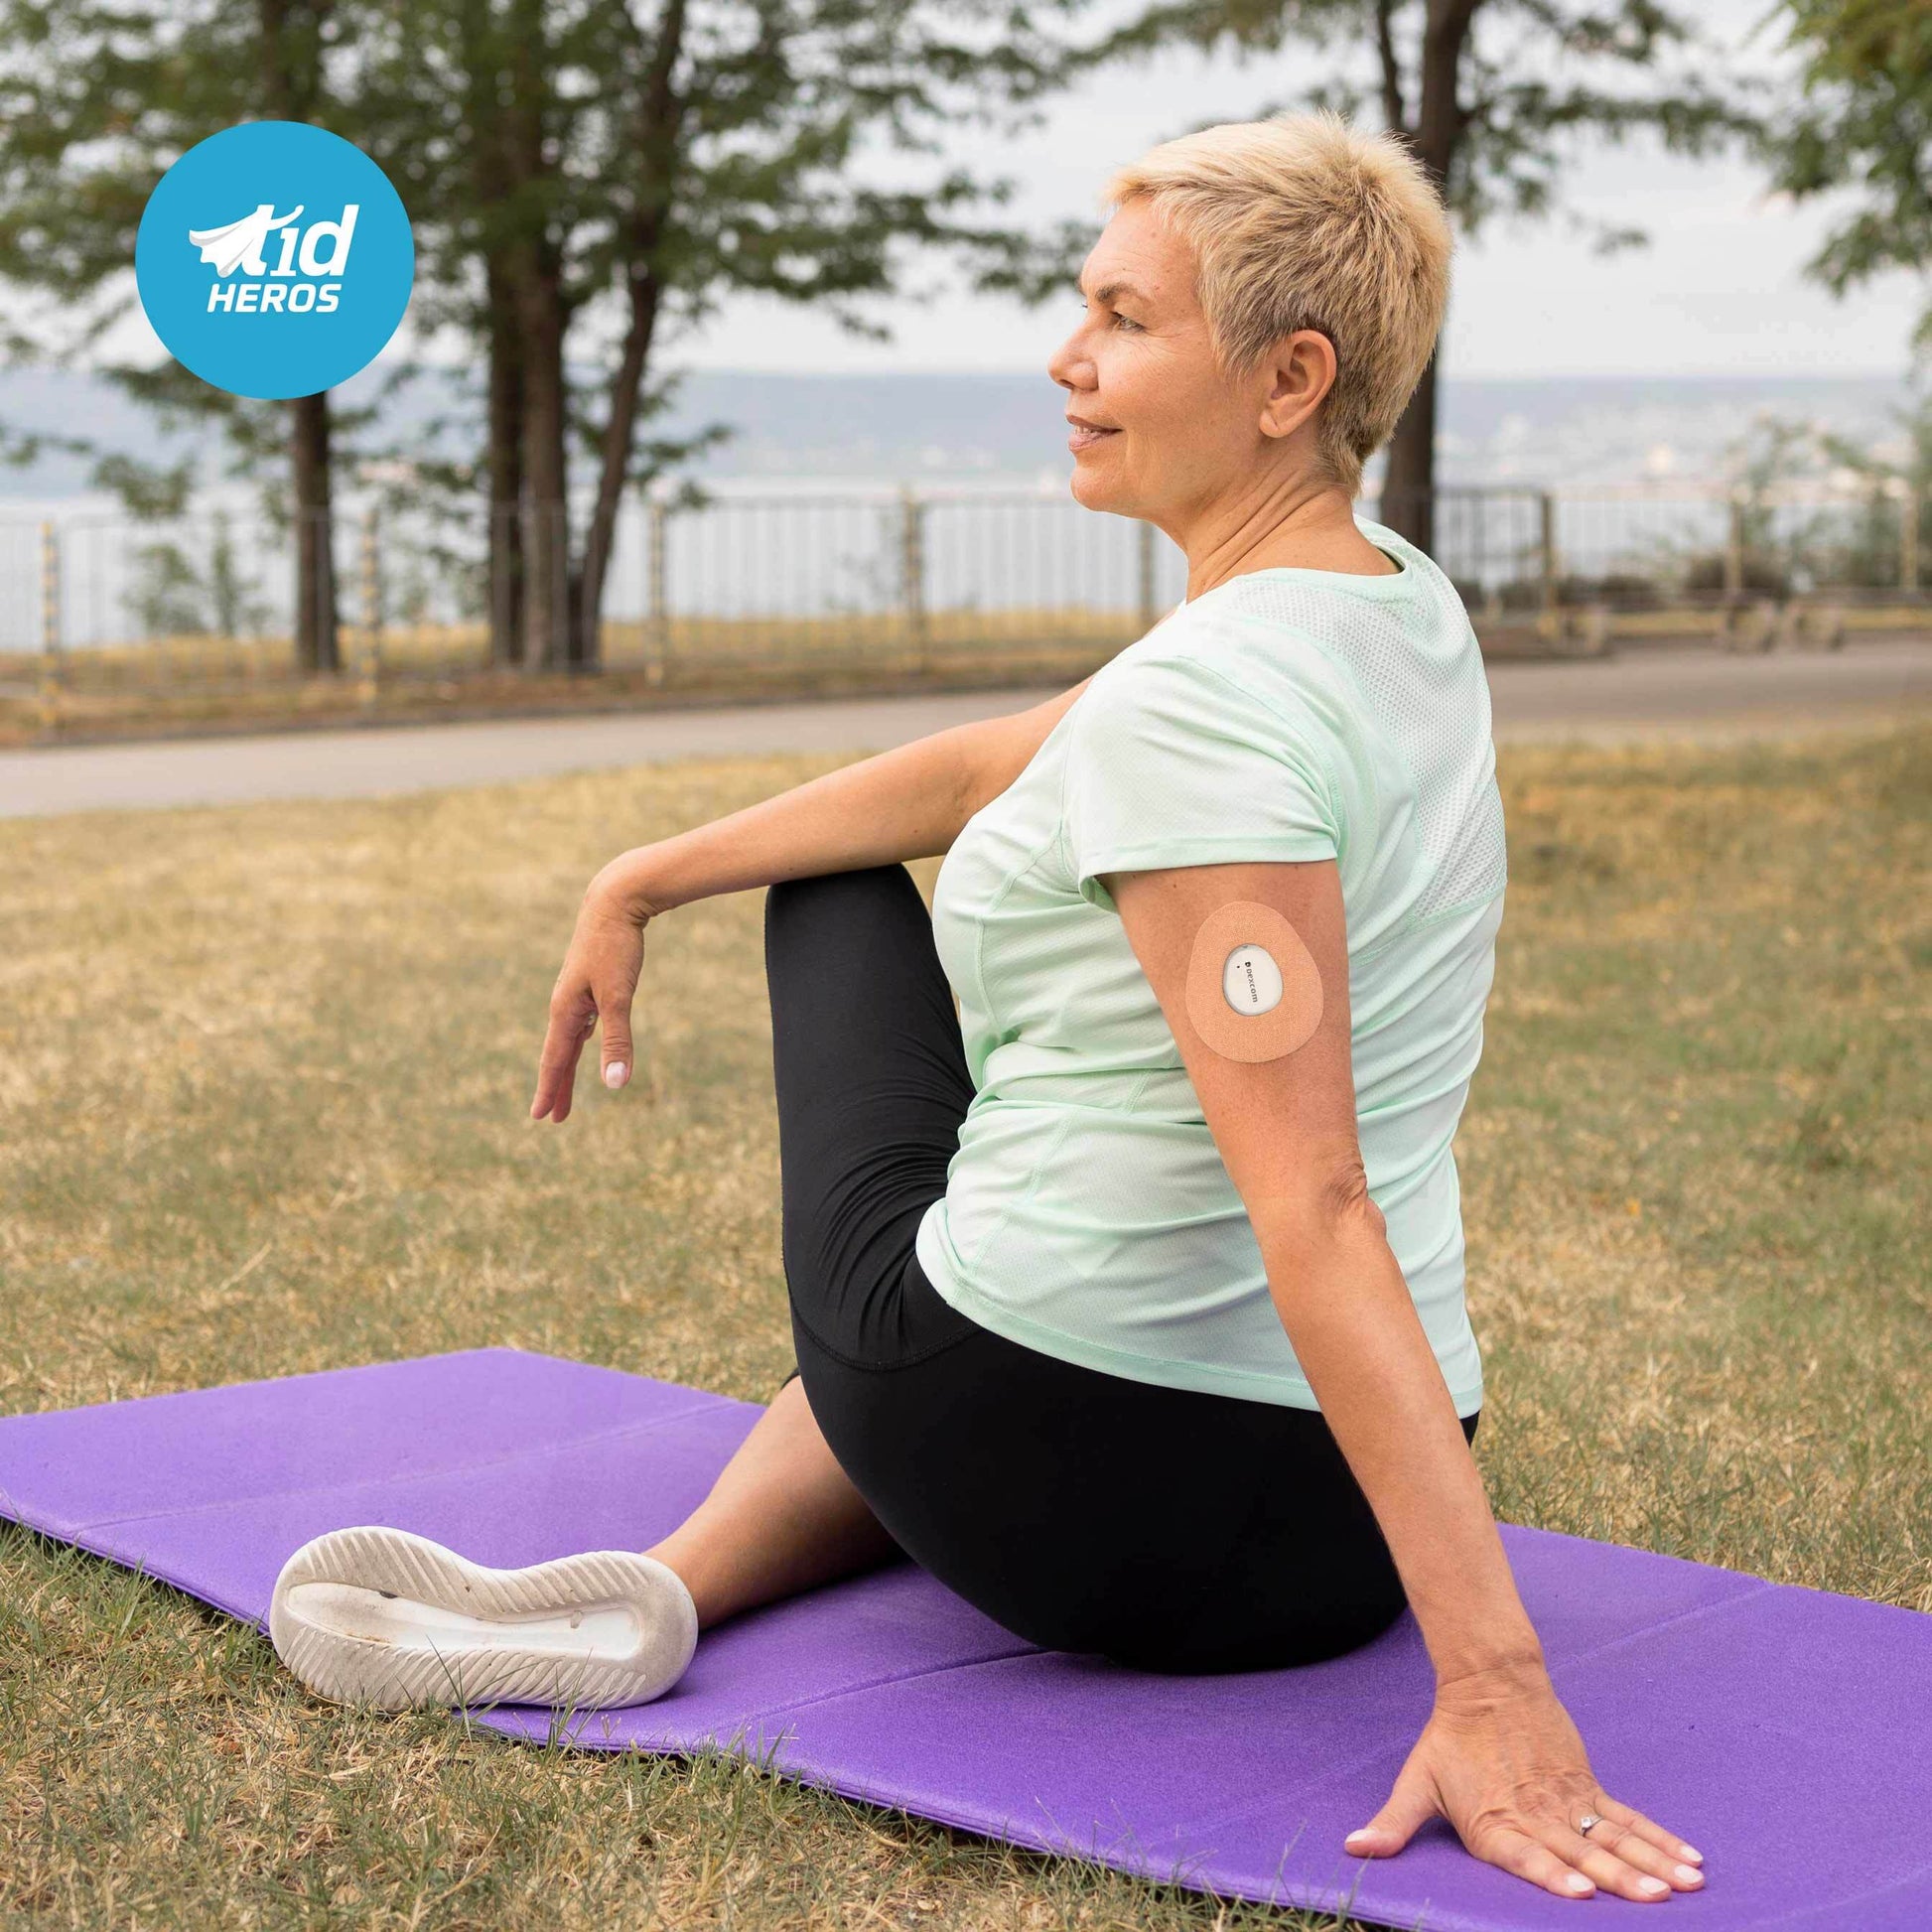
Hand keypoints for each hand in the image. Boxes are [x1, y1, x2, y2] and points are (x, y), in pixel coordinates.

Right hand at [529, 883, 651, 1122]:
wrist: (615, 899)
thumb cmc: (616, 946)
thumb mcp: (619, 996)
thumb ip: (617, 1040)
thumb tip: (615, 1084)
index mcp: (566, 1010)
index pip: (555, 1061)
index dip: (550, 1090)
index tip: (541, 1117)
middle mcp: (566, 1003)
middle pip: (560, 1054)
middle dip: (558, 1086)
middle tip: (554, 1117)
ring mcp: (576, 992)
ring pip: (570, 1038)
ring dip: (567, 1065)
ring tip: (565, 1086)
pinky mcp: (589, 981)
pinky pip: (580, 1020)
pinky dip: (579, 1040)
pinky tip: (584, 1039)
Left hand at [1346, 1666, 1705, 1902]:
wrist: (1487, 1681)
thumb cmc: (1449, 1739)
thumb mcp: (1417, 1781)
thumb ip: (1393, 1823)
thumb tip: (1352, 1848)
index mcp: (1493, 1824)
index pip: (1526, 1855)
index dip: (1551, 1874)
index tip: (1580, 1892)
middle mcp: (1535, 1816)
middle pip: (1582, 1852)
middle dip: (1620, 1878)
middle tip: (1655, 1897)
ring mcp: (1567, 1801)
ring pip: (1614, 1837)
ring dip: (1652, 1862)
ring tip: (1686, 1885)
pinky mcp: (1587, 1786)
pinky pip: (1629, 1818)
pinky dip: (1660, 1838)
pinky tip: (1691, 1860)